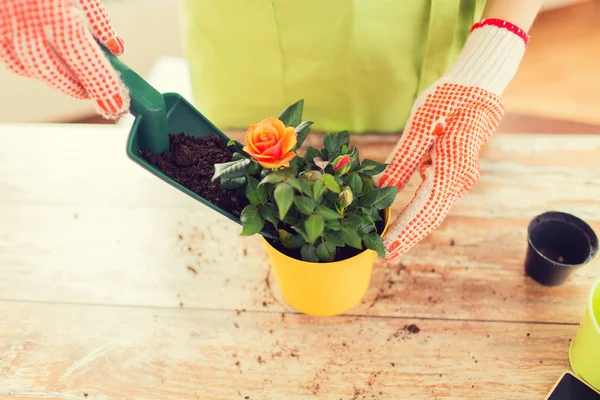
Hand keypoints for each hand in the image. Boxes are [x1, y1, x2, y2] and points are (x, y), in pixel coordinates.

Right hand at [0, 0, 128, 119]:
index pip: (85, 61)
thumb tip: (115, 48)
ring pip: (33, 68)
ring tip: (80, 83)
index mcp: (58, 13)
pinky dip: (33, 66)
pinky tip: (49, 67)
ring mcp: (7, 26)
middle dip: (82, 88)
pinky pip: (13, 58)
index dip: (102, 86)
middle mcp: (28, 23)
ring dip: (60, 81)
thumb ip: (97, 18)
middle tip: (103, 95)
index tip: (117, 104)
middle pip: (58, 73)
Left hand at [376, 18, 529, 260]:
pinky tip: (400, 222)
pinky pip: (434, 199)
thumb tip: (381, 190)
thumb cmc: (448, 100)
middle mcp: (461, 180)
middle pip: (431, 216)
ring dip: (411, 227)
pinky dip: (417, 212)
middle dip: (407, 236)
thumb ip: (402, 161)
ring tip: (388, 244)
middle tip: (383, 256)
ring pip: (433, 210)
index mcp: (454, 168)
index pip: (426, 208)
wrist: (477, 86)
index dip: (406, 230)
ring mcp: (461, 179)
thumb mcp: (421, 126)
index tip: (387, 250)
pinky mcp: (455, 175)